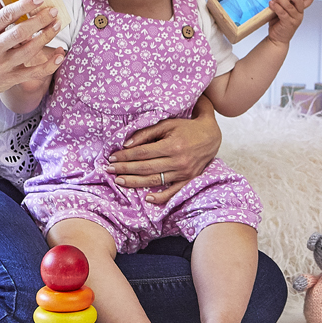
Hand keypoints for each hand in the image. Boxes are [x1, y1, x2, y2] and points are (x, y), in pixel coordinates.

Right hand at [0, 0, 63, 100]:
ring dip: (46, 36)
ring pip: (30, 50)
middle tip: (52, 11)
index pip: (4, 16)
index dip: (24, 5)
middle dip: (39, 20)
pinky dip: (51, 64)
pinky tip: (61, 54)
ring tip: (56, 24)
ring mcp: (3, 66)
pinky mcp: (12, 78)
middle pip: (20, 33)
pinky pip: (36, 72)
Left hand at [108, 99, 222, 203]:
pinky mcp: (189, 180)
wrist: (212, 136)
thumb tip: (126, 145)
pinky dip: (161, 197)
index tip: (112, 157)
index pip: (143, 153)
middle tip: (109, 170)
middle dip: (125, 169)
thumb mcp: (167, 124)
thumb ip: (147, 133)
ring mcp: (184, 173)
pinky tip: (147, 198)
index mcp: (172, 145)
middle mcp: (178, 161)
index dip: (126, 156)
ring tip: (119, 181)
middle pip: (146, 168)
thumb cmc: (186, 128)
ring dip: (135, 182)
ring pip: (155, 180)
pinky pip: (173, 192)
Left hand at [265, 0, 316, 43]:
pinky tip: (272, 4)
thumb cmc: (279, 24)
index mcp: (299, 10)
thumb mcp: (284, 11)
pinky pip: (282, 12)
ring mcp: (294, 19)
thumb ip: (286, 3)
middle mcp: (299, 14)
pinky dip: (276, 7)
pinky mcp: (287, 23)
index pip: (309, 0)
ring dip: (280, 0)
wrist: (277, 38)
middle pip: (300, 1)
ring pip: (290, 6)